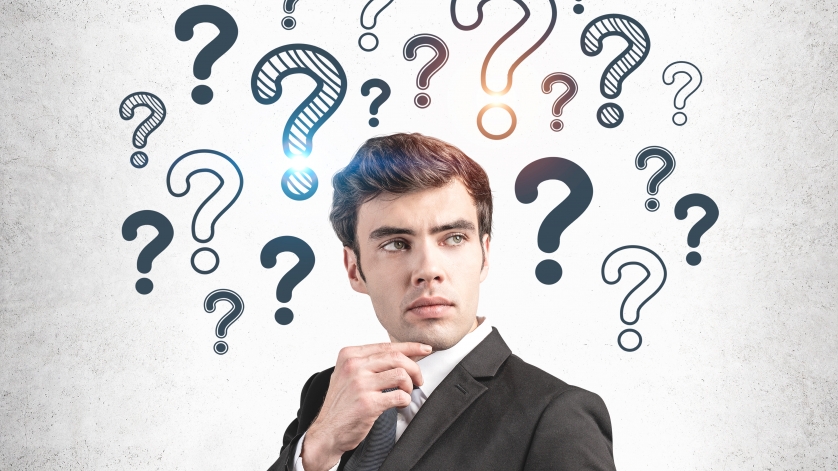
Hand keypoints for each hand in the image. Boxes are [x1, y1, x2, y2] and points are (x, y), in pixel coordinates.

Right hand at [301, 342, 431, 470]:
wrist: (327, 432)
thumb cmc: (342, 404)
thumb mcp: (349, 374)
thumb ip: (370, 362)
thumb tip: (403, 353)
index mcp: (349, 355)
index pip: (386, 346)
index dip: (410, 347)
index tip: (425, 349)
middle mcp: (353, 366)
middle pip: (397, 358)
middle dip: (414, 368)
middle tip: (419, 379)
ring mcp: (360, 384)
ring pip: (401, 375)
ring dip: (409, 386)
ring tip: (405, 393)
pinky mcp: (368, 403)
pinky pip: (399, 395)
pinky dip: (405, 400)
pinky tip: (400, 404)